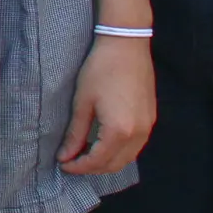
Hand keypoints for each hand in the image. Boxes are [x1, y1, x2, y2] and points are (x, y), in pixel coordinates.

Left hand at [59, 35, 154, 175]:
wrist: (127, 45)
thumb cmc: (101, 70)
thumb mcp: (83, 102)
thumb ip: (75, 133)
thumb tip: (65, 156)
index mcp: (119, 131)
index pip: (97, 161)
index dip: (78, 167)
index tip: (62, 164)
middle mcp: (138, 135)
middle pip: (114, 165)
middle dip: (92, 168)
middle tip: (71, 161)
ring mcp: (148, 128)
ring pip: (127, 158)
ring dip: (107, 162)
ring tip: (85, 153)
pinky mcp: (151, 119)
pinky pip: (136, 147)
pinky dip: (119, 152)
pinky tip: (104, 143)